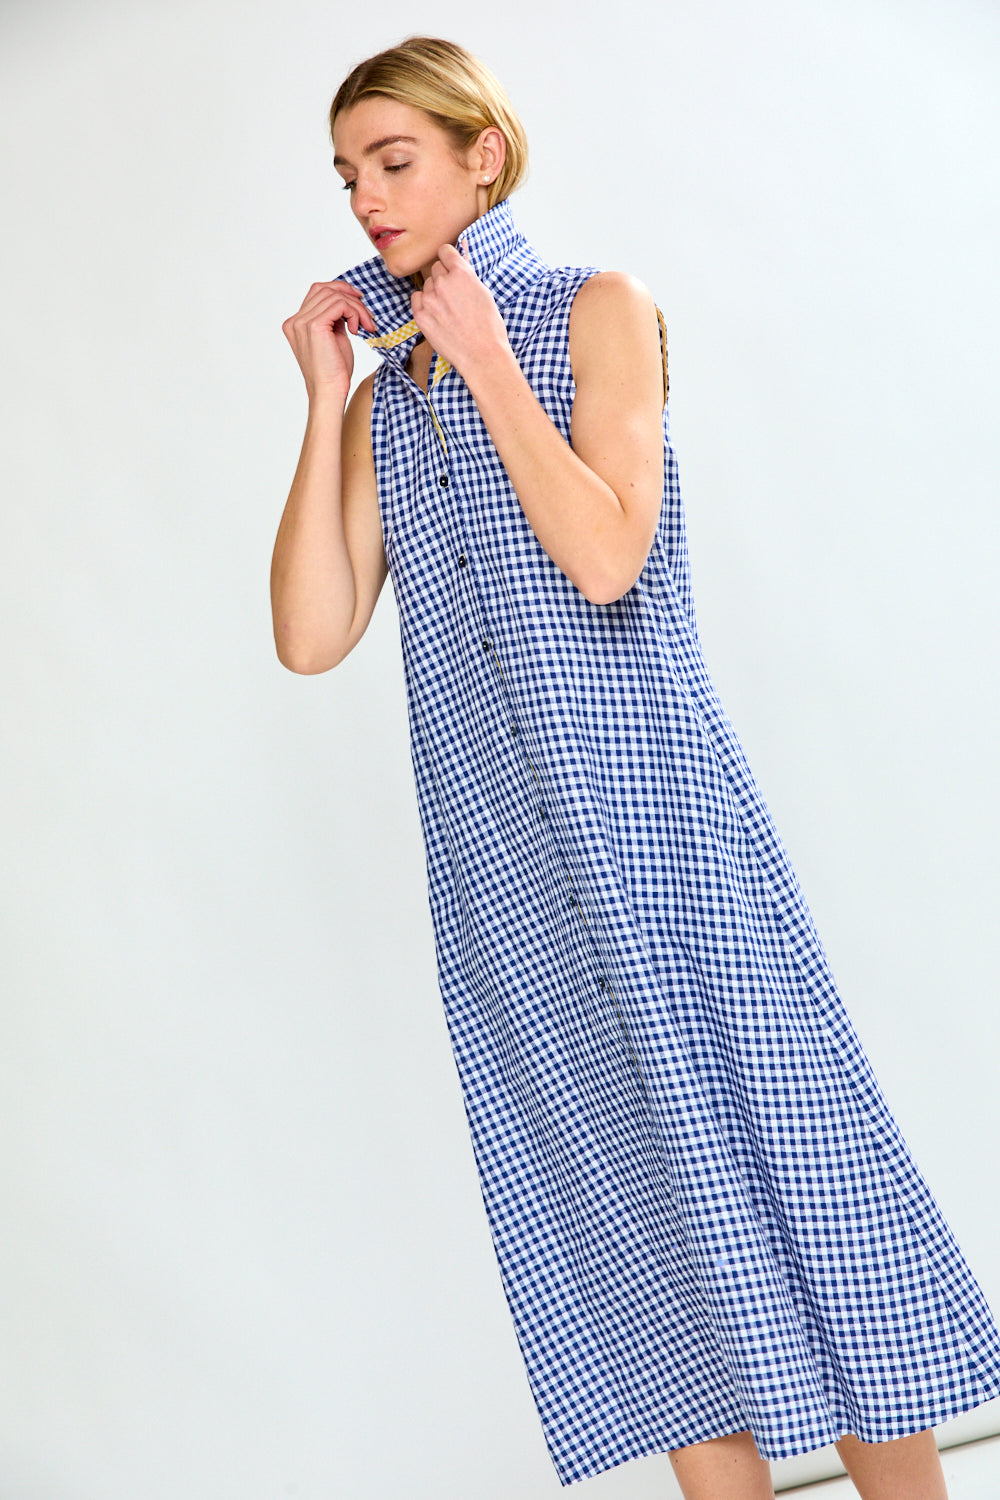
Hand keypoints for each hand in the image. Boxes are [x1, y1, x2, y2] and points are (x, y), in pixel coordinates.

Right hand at [282, 280, 375, 404]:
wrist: (330, 392)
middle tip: (366, 313)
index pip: (317, 292)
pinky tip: (358, 330)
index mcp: (296, 324)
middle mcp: (295, 321)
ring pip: (335, 296)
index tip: (359, 301)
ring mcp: (302, 322)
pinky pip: (340, 304)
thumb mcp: (334, 338)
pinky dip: (354, 313)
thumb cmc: (334, 372)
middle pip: (325, 289)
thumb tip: (347, 303)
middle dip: (350, 297)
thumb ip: (334, 319)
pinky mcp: (314, 326)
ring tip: (365, 325)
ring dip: (356, 308)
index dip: (340, 290)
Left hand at [410, 243, 510, 379]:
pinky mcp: (421, 316)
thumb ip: (467, 277)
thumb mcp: (483, 293)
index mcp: (461, 273)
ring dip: (434, 293)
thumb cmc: (488, 327)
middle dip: (443, 278)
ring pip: (426, 285)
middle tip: (453, 295)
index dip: (448, 259)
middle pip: (435, 268)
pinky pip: (416, 300)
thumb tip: (458, 265)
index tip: (449, 266)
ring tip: (447, 310)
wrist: (481, 354)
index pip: (444, 250)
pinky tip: (436, 315)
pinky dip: (423, 305)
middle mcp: (443, 283)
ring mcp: (430, 300)